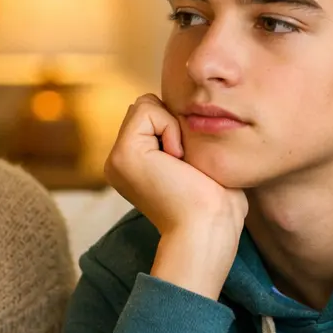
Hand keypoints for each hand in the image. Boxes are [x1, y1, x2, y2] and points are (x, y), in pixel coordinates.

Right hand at [104, 95, 247, 297]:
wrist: (207, 229)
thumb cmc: (216, 204)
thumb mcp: (201, 164)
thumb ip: (185, 139)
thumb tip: (189, 112)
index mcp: (135, 165)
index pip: (153, 116)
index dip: (178, 126)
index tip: (189, 165)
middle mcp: (120, 161)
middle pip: (146, 107)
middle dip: (173, 122)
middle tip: (184, 163)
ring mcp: (116, 158)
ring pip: (144, 104)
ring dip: (173, 126)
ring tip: (180, 162)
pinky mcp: (122, 154)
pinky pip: (146, 109)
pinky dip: (170, 128)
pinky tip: (176, 159)